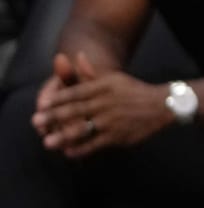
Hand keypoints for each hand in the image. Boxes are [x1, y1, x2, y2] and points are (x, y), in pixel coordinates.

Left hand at [33, 52, 171, 158]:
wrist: (162, 105)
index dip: (57, 99)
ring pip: (85, 129)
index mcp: (104, 87)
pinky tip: (69, 153)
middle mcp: (106, 103)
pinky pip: (96, 144)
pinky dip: (82, 149)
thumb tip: (77, 55)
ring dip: (64, 136)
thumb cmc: (134, 91)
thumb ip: (92, 72)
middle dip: (54, 117)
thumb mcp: (114, 78)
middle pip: (76, 110)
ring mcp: (112, 120)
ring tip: (48, 142)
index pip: (76, 92)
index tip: (41, 105)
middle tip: (36, 122)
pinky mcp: (119, 135)